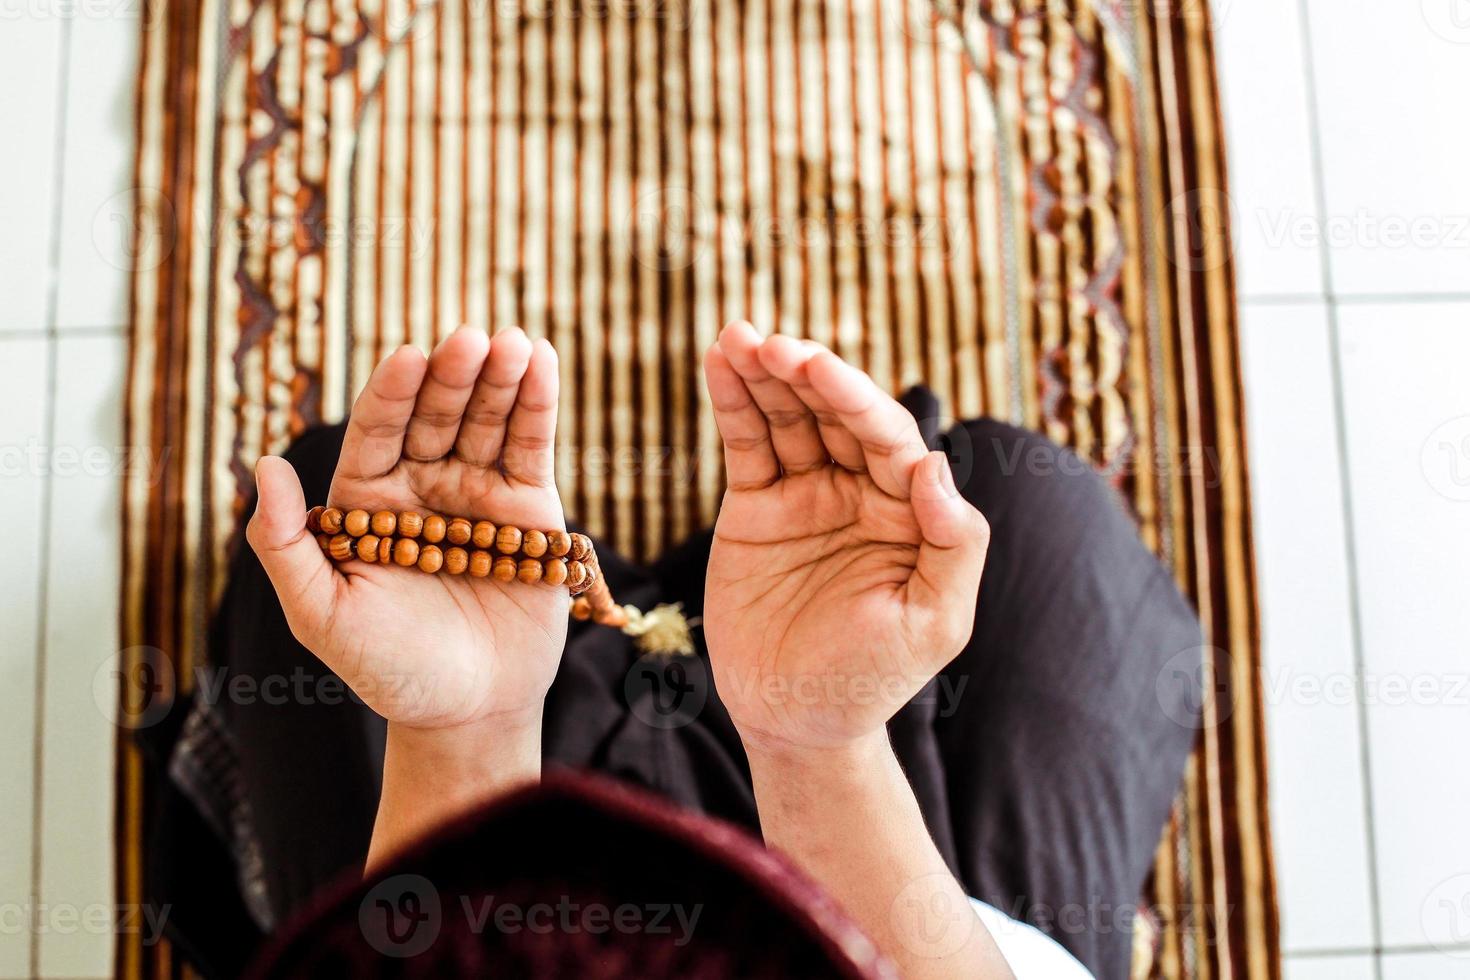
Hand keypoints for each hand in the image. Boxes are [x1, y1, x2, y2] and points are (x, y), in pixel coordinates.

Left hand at [246, 326, 568, 732]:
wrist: (468, 710)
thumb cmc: (387, 668)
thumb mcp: (321, 614)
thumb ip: (285, 543)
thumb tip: (264, 464)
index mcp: (368, 501)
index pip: (378, 431)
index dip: (393, 394)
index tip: (408, 358)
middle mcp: (423, 487)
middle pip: (437, 416)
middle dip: (453, 376)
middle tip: (468, 340)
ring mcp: (479, 493)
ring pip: (488, 421)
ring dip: (500, 378)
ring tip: (513, 342)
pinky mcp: (530, 510)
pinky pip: (531, 449)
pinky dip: (538, 406)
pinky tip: (543, 364)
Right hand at [702, 322, 990, 750]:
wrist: (797, 720)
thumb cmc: (874, 678)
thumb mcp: (934, 624)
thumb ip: (954, 544)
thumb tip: (936, 465)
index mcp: (911, 511)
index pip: (889, 438)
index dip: (855, 399)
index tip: (818, 369)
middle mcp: (862, 490)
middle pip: (836, 415)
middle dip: (807, 376)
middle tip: (773, 346)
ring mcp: (808, 493)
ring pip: (790, 418)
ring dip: (766, 374)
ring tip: (739, 337)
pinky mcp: (756, 506)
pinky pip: (748, 444)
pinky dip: (735, 403)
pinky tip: (723, 361)